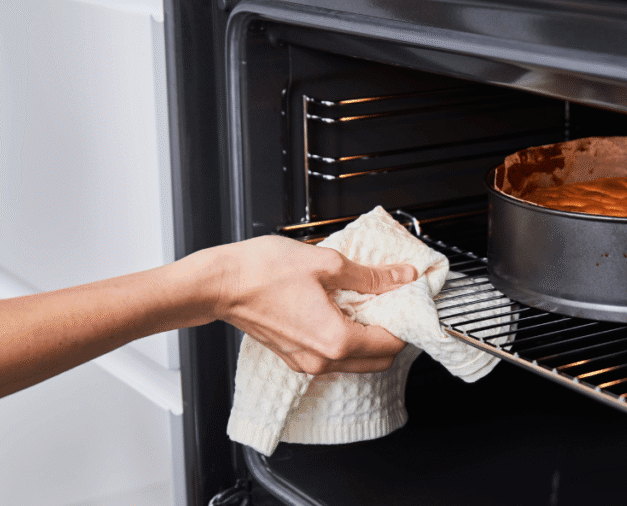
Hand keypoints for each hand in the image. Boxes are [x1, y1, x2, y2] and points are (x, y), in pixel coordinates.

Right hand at [206, 235, 416, 374]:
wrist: (219, 283)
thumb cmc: (262, 272)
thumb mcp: (328, 264)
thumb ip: (372, 276)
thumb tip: (402, 276)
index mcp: (336, 340)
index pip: (392, 343)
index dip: (406, 320)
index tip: (407, 300)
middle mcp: (322, 360)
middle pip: (379, 360)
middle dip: (392, 334)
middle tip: (392, 303)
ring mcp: (307, 363)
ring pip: (357, 361)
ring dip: (369, 337)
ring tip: (366, 303)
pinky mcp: (294, 357)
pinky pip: (334, 357)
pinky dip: (347, 340)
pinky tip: (342, 310)